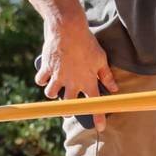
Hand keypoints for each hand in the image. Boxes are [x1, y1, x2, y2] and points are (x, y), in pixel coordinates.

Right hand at [36, 17, 119, 131]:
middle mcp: (72, 82)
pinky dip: (42, 80)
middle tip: (69, 107)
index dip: (98, 117)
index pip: (95, 104)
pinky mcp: (46, 68)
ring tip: (56, 89)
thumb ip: (107, 75)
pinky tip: (46, 76)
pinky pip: (40, 80)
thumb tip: (114, 88)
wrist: (68, 28)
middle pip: (69, 105)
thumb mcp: (101, 58)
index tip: (100, 127)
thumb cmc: (87, 42)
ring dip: (54, 94)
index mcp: (88, 80)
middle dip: (69, 110)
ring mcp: (58, 76)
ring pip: (51, 95)